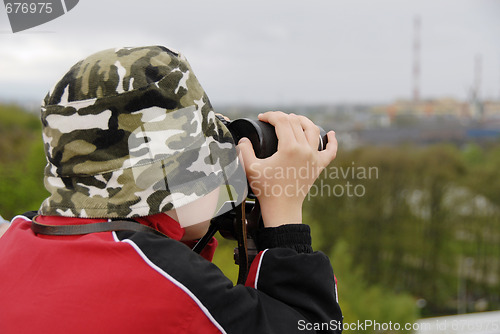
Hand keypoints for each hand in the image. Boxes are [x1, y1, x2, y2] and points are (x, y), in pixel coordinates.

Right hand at [238, 111, 337, 226]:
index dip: (270, 115)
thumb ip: (244, 150)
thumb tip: (243, 139)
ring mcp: (314, 158)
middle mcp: (305, 150)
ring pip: (313, 130)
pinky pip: (330, 152)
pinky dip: (332, 141)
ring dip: (303, 121)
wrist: (282, 208)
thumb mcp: (250, 168)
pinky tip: (331, 134)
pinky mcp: (318, 167)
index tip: (261, 118)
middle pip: (296, 122)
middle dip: (283, 116)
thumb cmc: (266, 189)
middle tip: (272, 119)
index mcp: (289, 148)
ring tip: (294, 119)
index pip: (281, 121)